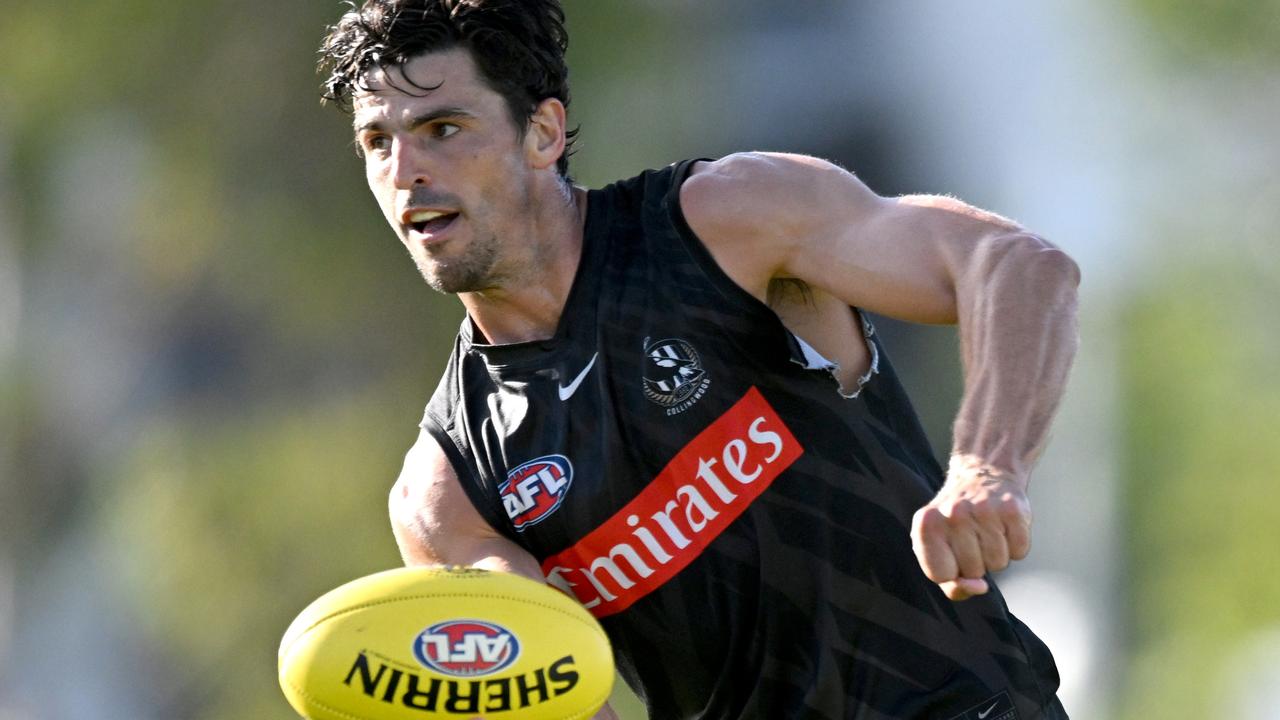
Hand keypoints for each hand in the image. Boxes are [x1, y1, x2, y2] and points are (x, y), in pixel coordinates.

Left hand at [910, 455, 1031, 600]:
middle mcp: (954, 514)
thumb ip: (948, 580)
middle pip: (973, 572)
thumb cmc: (956, 521)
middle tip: (973, 536)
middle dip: (976, 562)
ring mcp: (984, 510)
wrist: (982, 474)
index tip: (952, 554)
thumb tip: (978, 587)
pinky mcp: (1013, 509)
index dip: (951, 573)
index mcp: (926, 524)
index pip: (940, 575)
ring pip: (998, 564)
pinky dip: (1015, 545)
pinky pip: (1020, 552)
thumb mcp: (937, 546)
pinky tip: (1004, 525)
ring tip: (988, 530)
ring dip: (996, 554)